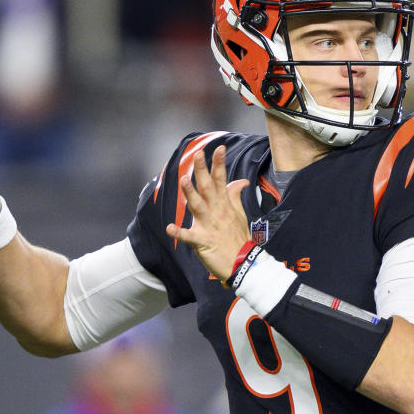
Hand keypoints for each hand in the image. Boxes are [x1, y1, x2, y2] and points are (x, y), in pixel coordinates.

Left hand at [166, 146, 250, 280]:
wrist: (243, 264)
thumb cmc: (239, 239)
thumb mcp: (240, 215)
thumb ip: (235, 196)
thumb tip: (241, 181)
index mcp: (224, 205)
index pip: (222, 180)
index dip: (219, 164)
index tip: (218, 148)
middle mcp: (216, 212)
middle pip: (208, 188)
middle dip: (202, 171)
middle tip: (198, 154)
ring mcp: (209, 226)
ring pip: (198, 206)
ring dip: (190, 194)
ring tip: (183, 181)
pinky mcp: (203, 241)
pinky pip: (189, 236)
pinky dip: (179, 232)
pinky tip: (169, 227)